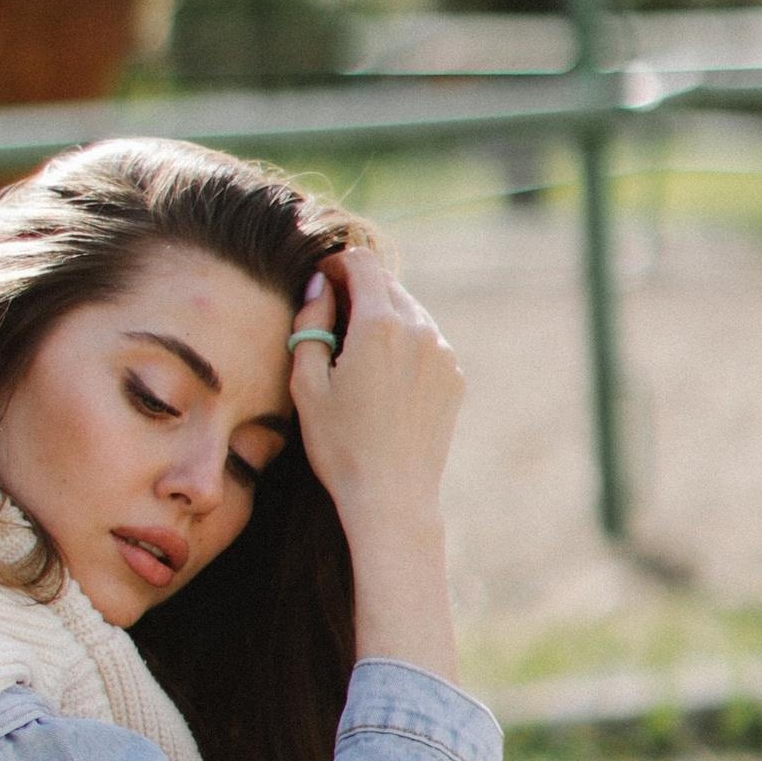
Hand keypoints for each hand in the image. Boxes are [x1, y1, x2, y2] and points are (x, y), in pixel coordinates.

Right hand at [289, 251, 464, 677]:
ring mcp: (442, 353)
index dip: (336, 263)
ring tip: (356, 354)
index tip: (321, 280)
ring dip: (383, 317)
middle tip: (331, 318)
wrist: (393, 497)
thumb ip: (309, 324)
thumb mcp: (307, 384)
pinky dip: (404, 345)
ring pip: (410, 312)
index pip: (362, 263)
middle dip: (359, 290)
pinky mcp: (454, 377)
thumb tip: (321, 286)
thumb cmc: (340, 445)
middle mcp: (420, 330)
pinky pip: (426, 343)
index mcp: (380, 325)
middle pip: (387, 285)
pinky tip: (383, 380)